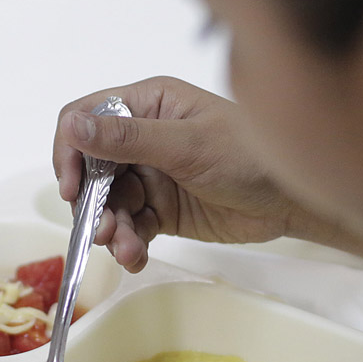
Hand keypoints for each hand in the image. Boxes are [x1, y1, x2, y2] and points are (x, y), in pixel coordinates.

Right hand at [52, 77, 295, 272]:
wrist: (292, 200)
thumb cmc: (250, 156)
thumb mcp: (186, 146)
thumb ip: (128, 139)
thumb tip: (73, 126)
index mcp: (148, 104)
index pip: (86, 118)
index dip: (70, 152)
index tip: (72, 188)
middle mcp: (144, 137)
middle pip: (92, 168)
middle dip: (93, 202)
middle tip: (103, 231)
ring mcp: (152, 175)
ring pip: (110, 203)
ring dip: (112, 229)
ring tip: (128, 250)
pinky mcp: (163, 209)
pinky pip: (132, 226)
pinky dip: (130, 243)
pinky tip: (137, 257)